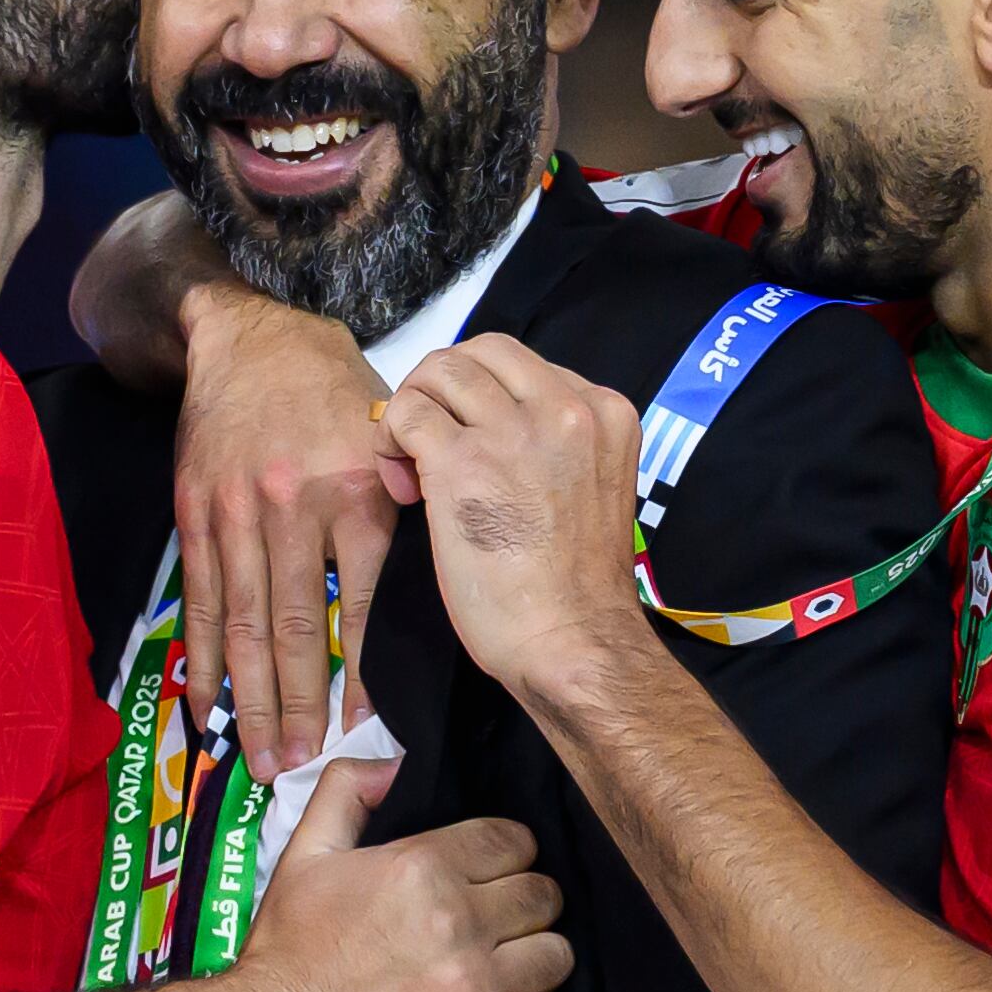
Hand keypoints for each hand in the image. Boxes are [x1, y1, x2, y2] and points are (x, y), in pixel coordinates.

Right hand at [173, 271, 407, 776]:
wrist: (242, 336)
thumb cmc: (329, 385)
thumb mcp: (387, 429)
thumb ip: (407, 495)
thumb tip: (433, 568)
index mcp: (356, 490)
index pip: (362, 602)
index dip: (361, 673)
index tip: (362, 730)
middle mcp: (295, 507)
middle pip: (297, 628)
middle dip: (297, 707)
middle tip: (301, 769)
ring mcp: (238, 515)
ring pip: (246, 624)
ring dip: (251, 699)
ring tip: (260, 757)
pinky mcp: (197, 515)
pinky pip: (203, 600)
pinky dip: (204, 657)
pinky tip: (206, 705)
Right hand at [225, 773, 568, 991]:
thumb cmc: (285, 950)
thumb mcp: (302, 856)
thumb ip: (346, 792)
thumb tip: (393, 762)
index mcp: (420, 867)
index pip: (513, 841)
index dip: (508, 855)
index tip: (492, 875)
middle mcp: (455, 921)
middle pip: (543, 896)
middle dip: (527, 906)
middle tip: (498, 924)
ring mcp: (471, 985)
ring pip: (556, 956)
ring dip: (535, 961)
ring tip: (504, 971)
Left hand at [371, 335, 652, 701]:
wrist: (571, 640)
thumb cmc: (572, 588)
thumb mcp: (584, 488)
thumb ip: (549, 446)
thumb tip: (481, 429)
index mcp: (602, 412)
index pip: (523, 367)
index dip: (484, 401)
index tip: (475, 450)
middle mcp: (565, 408)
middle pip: (480, 351)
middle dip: (442, 388)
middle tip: (428, 444)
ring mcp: (515, 431)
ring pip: (438, 371)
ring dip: (412, 411)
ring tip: (412, 468)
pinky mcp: (464, 461)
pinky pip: (405, 414)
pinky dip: (389, 442)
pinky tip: (404, 489)